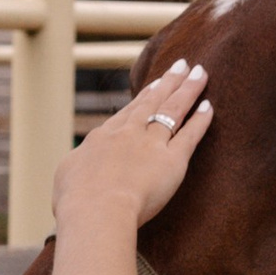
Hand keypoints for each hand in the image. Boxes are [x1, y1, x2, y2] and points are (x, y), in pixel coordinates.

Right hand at [54, 58, 211, 231]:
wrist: (96, 209)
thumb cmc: (75, 200)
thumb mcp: (66, 176)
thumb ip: (77, 165)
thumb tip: (79, 163)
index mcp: (102, 137)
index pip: (128, 112)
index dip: (144, 97)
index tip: (155, 84)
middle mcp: (128, 134)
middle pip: (152, 102)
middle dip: (168, 82)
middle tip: (182, 64)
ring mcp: (151, 144)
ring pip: (173, 110)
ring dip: (188, 89)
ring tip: (200, 72)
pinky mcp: (172, 161)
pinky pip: (190, 136)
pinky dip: (201, 120)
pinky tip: (209, 106)